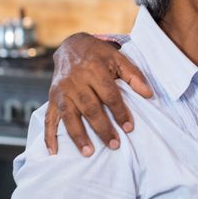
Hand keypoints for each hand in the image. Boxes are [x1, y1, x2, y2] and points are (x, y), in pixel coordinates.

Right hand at [44, 32, 152, 156]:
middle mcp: (75, 80)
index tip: (128, 128)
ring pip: (70, 115)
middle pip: (90, 107)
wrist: (71, 45)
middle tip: (114, 145)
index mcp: (94, 69)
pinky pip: (49, 118)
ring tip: (89, 153)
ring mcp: (61, 90)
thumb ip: (134, 75)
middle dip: (102, 128)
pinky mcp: (52, 97)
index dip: (119, 112)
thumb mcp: (118, 58)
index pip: (109, 94)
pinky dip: (49, 136)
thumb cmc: (98, 55)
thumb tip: (149, 94)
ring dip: (78, 136)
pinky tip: (53, 152)